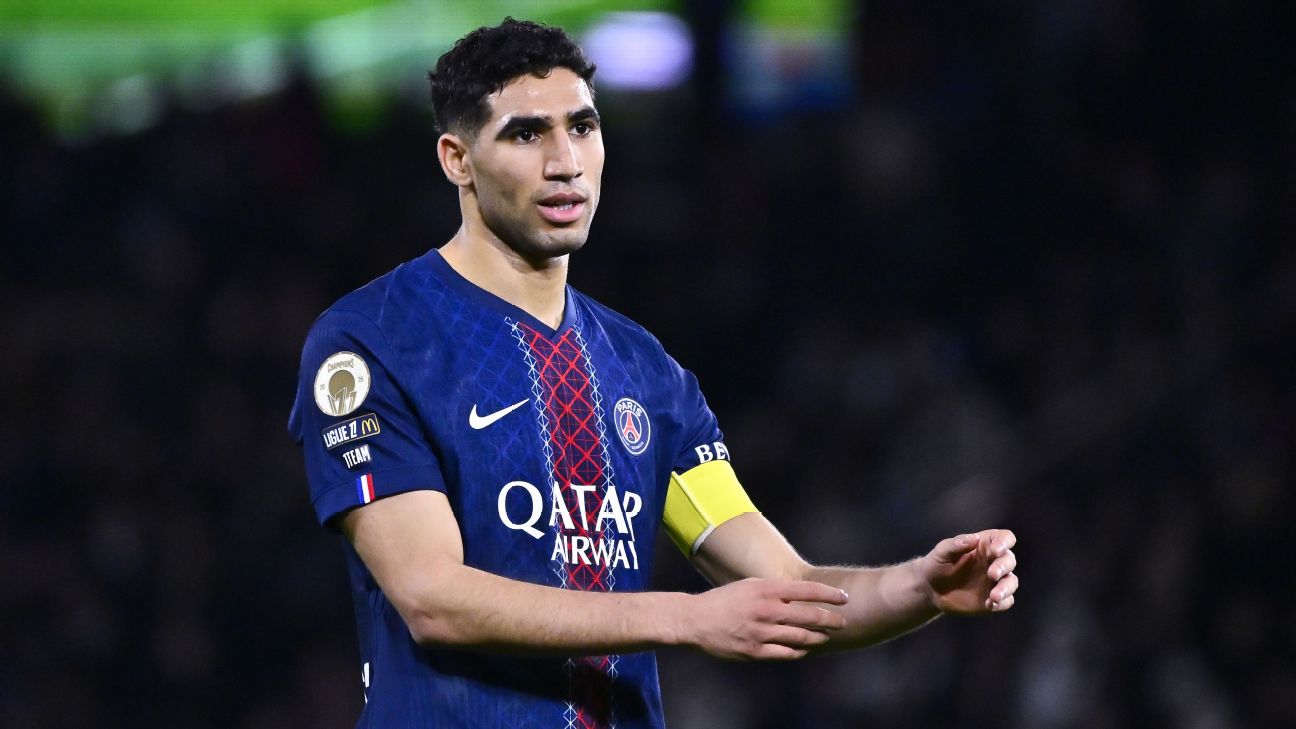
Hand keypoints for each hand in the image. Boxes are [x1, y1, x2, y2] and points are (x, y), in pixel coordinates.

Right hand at [683, 578, 848, 659]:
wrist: (695, 620)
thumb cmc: (724, 600)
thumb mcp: (749, 586)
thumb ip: (774, 591)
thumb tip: (799, 596)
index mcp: (766, 589)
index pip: (806, 590)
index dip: (829, 594)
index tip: (844, 598)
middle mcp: (766, 610)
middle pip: (809, 616)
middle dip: (831, 619)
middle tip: (843, 622)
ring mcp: (761, 633)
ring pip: (800, 637)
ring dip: (817, 637)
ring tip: (826, 636)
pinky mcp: (754, 651)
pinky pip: (785, 653)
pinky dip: (799, 651)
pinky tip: (804, 649)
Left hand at [918, 529, 1017, 614]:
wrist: (931, 589)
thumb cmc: (937, 564)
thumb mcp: (942, 552)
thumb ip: (956, 544)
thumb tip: (974, 538)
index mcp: (984, 546)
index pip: (1004, 538)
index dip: (1004, 542)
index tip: (995, 551)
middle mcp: (994, 562)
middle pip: (1010, 560)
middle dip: (1004, 566)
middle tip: (992, 574)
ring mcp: (995, 581)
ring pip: (1012, 582)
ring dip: (1006, 588)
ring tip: (994, 596)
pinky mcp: (993, 598)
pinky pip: (1006, 601)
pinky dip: (1002, 603)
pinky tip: (989, 604)